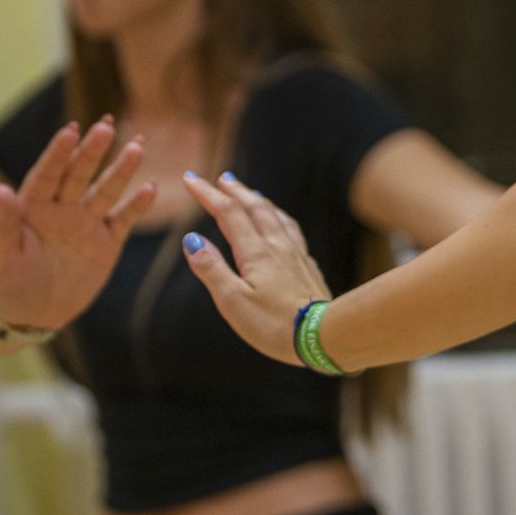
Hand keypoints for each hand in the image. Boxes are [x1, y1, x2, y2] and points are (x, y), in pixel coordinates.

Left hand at [0, 118, 155, 332]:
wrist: (28, 314)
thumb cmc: (4, 282)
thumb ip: (4, 221)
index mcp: (32, 206)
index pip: (47, 173)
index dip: (58, 152)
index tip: (71, 130)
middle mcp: (62, 208)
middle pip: (79, 174)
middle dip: (93, 150)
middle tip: (107, 126)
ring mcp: (85, 223)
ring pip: (106, 191)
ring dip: (121, 170)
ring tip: (136, 146)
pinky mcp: (105, 243)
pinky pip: (123, 220)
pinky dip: (137, 206)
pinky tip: (149, 188)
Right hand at [180, 171, 330, 365]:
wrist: (324, 336)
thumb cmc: (274, 324)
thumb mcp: (232, 301)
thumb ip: (212, 269)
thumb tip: (192, 240)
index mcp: (255, 252)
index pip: (228, 213)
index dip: (207, 194)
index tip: (191, 179)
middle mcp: (277, 246)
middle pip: (255, 208)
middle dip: (235, 191)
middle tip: (222, 178)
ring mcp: (296, 255)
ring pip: (276, 217)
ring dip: (259, 201)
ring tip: (251, 193)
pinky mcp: (308, 267)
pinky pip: (292, 231)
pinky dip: (280, 219)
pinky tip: (282, 226)